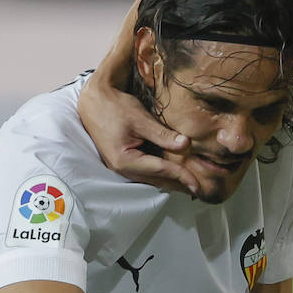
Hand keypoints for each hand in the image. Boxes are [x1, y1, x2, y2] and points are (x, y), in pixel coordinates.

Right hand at [78, 70, 199, 194]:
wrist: (93, 100)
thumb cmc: (114, 106)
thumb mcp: (140, 119)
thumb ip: (162, 135)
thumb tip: (185, 145)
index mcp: (125, 160)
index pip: (161, 170)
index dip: (182, 176)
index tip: (198, 184)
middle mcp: (121, 168)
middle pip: (156, 180)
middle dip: (178, 185)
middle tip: (199, 191)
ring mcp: (120, 166)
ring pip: (151, 178)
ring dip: (170, 181)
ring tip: (189, 186)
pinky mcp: (122, 160)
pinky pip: (145, 171)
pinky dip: (160, 173)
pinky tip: (172, 174)